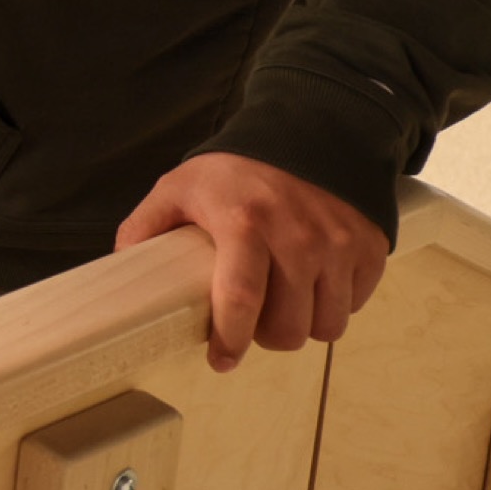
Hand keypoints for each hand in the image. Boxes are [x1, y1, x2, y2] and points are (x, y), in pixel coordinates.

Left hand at [115, 153, 387, 373]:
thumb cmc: (238, 168)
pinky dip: (334, 303)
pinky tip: (313, 283)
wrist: (311, 129)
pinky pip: (354, 304)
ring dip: (304, 325)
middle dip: (266, 337)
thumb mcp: (180, 187)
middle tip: (253, 323)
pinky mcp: (369, 247)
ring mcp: (339, 243)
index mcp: (245, 223)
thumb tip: (121, 265)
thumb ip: (145, 226)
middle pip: (288, 328)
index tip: (221, 360)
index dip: (230, 341)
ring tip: (284, 304)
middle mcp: (298, 236)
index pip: (241, 301)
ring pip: (327, 325)